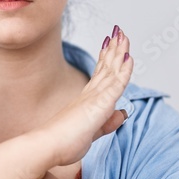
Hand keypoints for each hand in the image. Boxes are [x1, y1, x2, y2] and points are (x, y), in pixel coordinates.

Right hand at [37, 26, 133, 167]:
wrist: (49, 146)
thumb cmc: (65, 143)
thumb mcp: (93, 132)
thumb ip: (108, 123)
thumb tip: (122, 113)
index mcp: (87, 100)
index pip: (101, 75)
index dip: (107, 59)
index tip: (111, 44)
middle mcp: (90, 94)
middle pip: (107, 66)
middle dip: (114, 48)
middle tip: (119, 32)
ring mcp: (95, 97)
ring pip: (112, 69)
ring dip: (119, 51)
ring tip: (123, 35)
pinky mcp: (99, 104)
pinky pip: (116, 84)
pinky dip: (124, 70)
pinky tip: (129, 58)